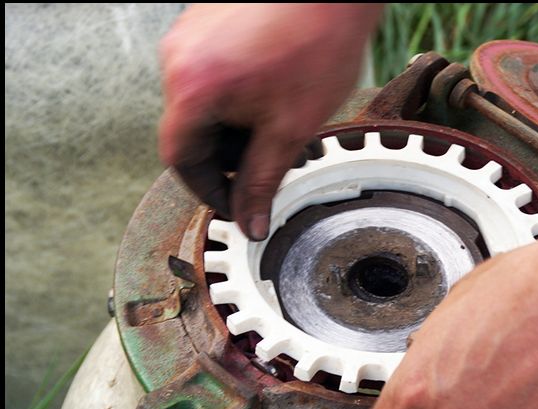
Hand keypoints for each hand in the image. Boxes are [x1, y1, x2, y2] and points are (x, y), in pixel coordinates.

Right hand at [159, 4, 382, 238]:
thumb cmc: (319, 41)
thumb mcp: (290, 128)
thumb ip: (263, 180)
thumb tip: (250, 221)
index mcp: (192, 87)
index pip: (182, 160)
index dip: (210, 190)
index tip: (236, 203)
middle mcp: (179, 56)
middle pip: (191, 130)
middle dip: (230, 156)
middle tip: (268, 162)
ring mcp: (192, 33)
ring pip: (204, 102)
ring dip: (235, 125)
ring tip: (278, 122)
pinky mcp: (208, 20)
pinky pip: (213, 73)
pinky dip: (237, 95)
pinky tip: (274, 92)